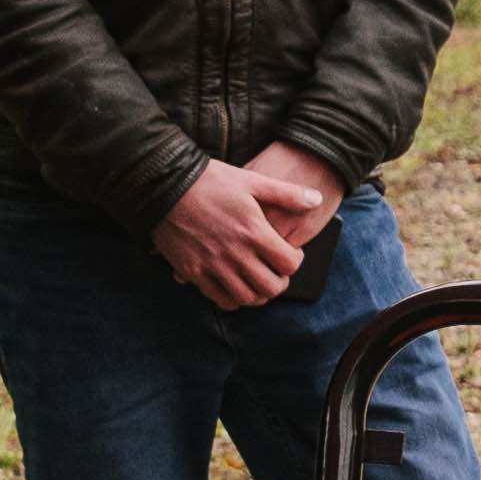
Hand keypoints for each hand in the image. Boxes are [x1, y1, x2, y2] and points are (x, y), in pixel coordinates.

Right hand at [154, 141, 346, 307]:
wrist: (164, 185)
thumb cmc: (210, 180)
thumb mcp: (251, 180)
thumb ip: (286, 194)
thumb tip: (316, 199)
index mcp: (253, 230)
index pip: (289, 264)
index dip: (296, 261)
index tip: (291, 253)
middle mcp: (235, 252)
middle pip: (271, 287)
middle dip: (280, 282)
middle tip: (277, 272)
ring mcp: (213, 265)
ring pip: (247, 298)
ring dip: (258, 294)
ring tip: (258, 281)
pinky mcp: (193, 272)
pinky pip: (220, 299)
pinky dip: (233, 299)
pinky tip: (234, 286)